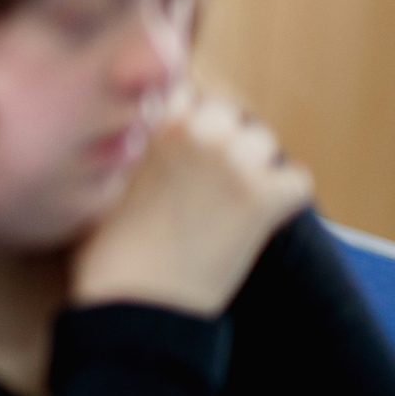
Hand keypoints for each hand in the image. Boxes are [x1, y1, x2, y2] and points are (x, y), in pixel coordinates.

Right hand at [73, 90, 311, 317]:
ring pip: (262, 140)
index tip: (177, 141)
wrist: (133, 304)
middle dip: (219, 135)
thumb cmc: (105, 252)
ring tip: (230, 196)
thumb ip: (124, 148)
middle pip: (226, 109)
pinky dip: (283, 196)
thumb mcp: (99, 184)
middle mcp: (194, 132)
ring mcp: (234, 163)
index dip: (181, 115)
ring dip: (251, 162)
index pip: (181, 90)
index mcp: (149, 125)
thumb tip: (136, 134)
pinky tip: (257, 218)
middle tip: (205, 173)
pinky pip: (295, 180)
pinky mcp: (266, 199)